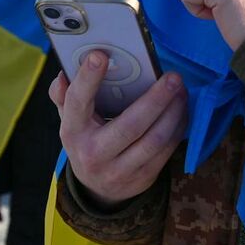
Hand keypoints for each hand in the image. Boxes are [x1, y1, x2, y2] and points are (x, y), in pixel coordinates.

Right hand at [49, 52, 187, 207]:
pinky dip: (178, 125)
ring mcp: (120, 170)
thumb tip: (63, 75)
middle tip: (173, 77)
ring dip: (173, 112)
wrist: (98, 189)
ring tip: (181, 90)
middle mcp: (94, 153)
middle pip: (130, 126)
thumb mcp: (71, 121)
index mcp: (73, 131)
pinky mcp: (143, 177)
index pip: (77, 103)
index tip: (100, 55)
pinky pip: (167, 149)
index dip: (88, 79)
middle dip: (155, 99)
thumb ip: (65, 96)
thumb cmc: (86, 140)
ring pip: (155, 140)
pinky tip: (181, 108)